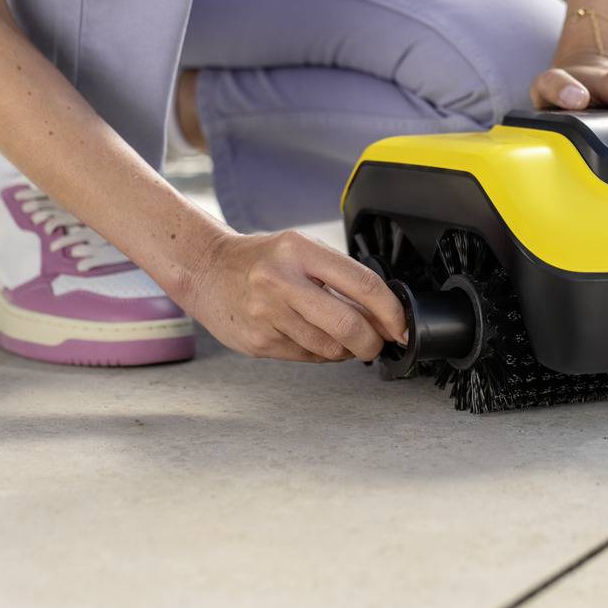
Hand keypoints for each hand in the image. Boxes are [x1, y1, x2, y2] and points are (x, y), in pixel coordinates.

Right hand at [188, 231, 409, 363]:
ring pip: (329, 348)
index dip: (390, 312)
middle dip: (373, 341)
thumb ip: (340, 278)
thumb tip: (383, 315)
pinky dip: (319, 353)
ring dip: (346, 350)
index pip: (362, 284)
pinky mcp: (258, 341)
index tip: (402, 326)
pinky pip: (306, 357)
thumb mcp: (300, 252)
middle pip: (348, 325)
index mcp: (299, 250)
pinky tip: (311, 337)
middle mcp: (281, 281)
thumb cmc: (260, 260)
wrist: (205, 269)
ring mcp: (267, 314)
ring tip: (341, 337)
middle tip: (378, 343)